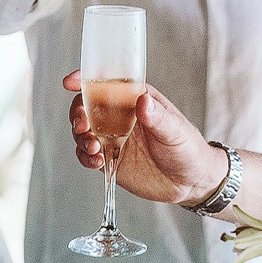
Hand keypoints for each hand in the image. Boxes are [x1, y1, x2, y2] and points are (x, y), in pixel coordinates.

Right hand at [65, 70, 227, 206]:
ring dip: (80, 137)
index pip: (105, 83)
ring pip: (82, 131)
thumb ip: (157, 116)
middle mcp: (118, 116)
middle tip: (83, 126)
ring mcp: (112, 137)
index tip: (70, 82)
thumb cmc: (188, 148)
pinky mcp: (110, 158)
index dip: (85, 79)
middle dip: (77, 113)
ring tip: (94, 147)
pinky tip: (97, 161)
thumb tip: (143, 100)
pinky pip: (87, 155)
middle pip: (85, 106)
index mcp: (133, 98)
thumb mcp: (176, 130)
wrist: (191, 183)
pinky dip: (85, 157)